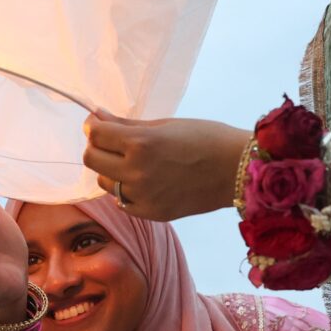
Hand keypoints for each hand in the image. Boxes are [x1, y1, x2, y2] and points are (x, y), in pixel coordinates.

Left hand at [83, 114, 249, 221]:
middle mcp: (137, 172)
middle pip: (92, 159)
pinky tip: (144, 180)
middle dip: (97, 147)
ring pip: (105, 182)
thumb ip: (126, 125)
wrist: (238, 170)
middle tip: (113, 141)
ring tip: (134, 162)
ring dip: (111, 170)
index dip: (93, 126)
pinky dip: (126, 190)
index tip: (98, 123)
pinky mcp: (152, 213)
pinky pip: (122, 201)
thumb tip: (96, 117)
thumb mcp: (164, 125)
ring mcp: (143, 197)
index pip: (95, 135)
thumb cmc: (206, 138)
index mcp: (140, 144)